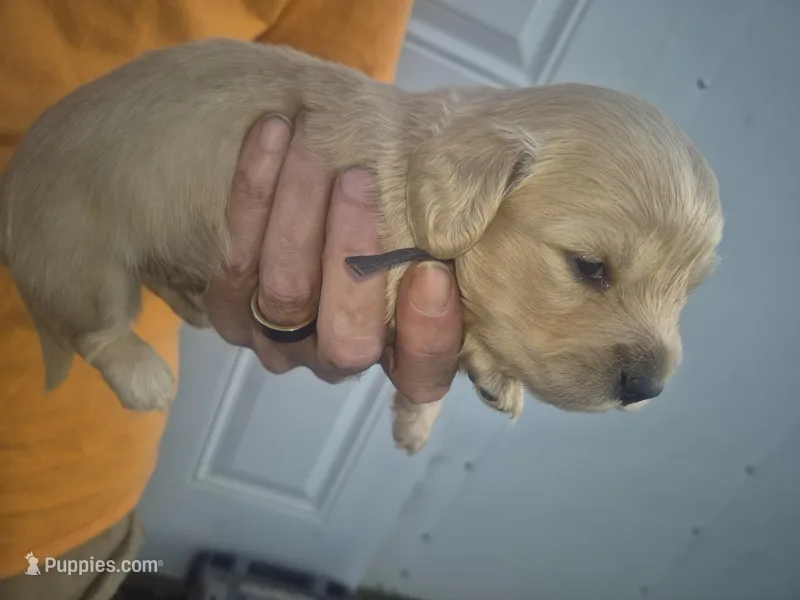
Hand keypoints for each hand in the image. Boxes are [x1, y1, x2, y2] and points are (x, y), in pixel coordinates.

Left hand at [206, 114, 462, 402]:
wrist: (329, 182)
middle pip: (346, 337)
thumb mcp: (441, 214)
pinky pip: (235, 260)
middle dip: (351, 258)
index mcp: (402, 357)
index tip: (434, 275)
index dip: (427, 336)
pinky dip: (254, 193)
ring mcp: (279, 342)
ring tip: (311, 141)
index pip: (422, 374)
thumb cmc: (401, 201)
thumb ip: (457, 222)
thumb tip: (475, 188)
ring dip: (297, 212)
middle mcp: (339, 360)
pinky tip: (273, 134)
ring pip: (285, 293)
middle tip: (358, 181)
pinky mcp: (228, 310)